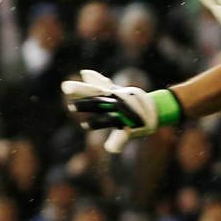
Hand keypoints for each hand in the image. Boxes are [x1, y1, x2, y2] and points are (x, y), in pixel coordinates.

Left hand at [61, 69, 180, 153]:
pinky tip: (109, 148)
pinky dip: (116, 143)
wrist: (157, 108)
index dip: (79, 89)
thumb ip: (99, 82)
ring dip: (96, 120)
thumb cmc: (131, 100)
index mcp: (110, 96)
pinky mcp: (131, 127)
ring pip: (108, 116)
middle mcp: (116, 102)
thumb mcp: (114, 91)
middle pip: (97, 100)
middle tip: (69, 102)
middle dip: (84, 100)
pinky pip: (122, 135)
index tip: (64, 87)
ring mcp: (124, 114)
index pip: (92, 91)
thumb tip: (84, 72)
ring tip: (82, 124)